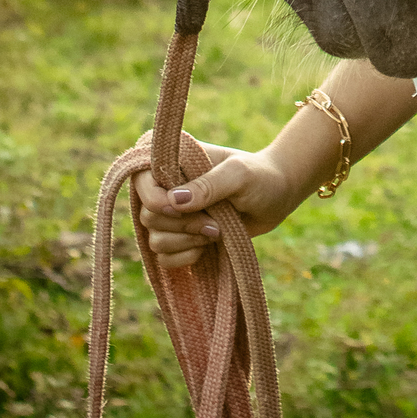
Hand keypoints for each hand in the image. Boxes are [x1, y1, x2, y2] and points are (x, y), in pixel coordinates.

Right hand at [135, 145, 298, 268]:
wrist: (276, 196)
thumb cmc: (260, 177)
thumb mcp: (239, 175)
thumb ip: (209, 185)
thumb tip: (173, 201)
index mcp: (173, 158)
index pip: (140, 179)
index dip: (154, 199)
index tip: (181, 208)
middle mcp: (166, 186)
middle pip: (147, 216)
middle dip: (181, 225)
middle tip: (213, 222)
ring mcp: (172, 214)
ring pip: (154, 241)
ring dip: (186, 243)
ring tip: (216, 231)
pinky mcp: (180, 238)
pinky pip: (163, 259)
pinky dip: (184, 258)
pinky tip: (206, 247)